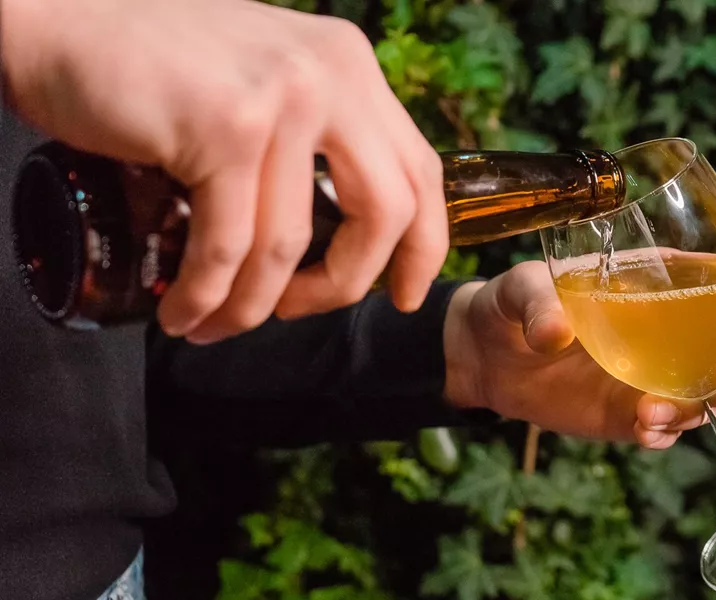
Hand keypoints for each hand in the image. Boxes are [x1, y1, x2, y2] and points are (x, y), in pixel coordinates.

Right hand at [1, 0, 445, 342]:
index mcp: (349, 65)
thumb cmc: (148, 62)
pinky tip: (183, 312)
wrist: (53, 20)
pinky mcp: (224, 127)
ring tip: (214, 324)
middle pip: (385, 214)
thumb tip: (337, 231)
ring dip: (252, 306)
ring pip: (291, 244)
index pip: (420, 171)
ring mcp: (282, 98)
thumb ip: (310, 134)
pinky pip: (228, 246)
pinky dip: (205, 294)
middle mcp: (331, 75)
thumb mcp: (262, 80)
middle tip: (297, 313)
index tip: (404, 295)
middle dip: (344, 286)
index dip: (422, 246)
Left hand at [443, 261, 715, 448]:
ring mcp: (651, 377)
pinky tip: (641, 426)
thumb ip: (538, 304)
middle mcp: (667, 332)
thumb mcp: (520, 290)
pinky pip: (664, 430)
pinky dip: (662, 432)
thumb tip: (555, 332)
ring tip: (656, 412)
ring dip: (702, 408)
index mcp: (656, 283)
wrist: (485, 357)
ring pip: (705, 396)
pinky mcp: (628, 415)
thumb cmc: (511, 303)